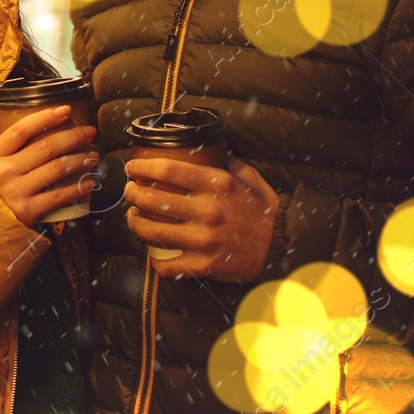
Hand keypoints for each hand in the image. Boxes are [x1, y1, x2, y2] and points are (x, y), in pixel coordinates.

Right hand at [0, 105, 100, 226]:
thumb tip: (53, 130)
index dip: (46, 118)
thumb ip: (16, 150)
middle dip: (73, 137)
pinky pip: (59, 195)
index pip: (21, 130)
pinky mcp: (28, 210)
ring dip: (80, 161)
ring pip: (56, 169)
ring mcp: (16, 191)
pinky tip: (89, 182)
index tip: (66, 110)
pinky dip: (78, 188)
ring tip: (93, 157)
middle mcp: (4, 171)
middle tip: (89, 133)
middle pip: (45, 148)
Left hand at [123, 155, 279, 281]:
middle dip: (133, 193)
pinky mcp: (205, 265)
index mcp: (218, 185)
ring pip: (153, 231)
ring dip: (135, 222)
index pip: (169, 170)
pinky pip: (168, 265)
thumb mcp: (251, 178)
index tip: (132, 168)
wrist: (284, 247)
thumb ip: (228, 162)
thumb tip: (210, 148)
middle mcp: (208, 211)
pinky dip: (155, 260)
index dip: (143, 167)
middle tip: (128, 191)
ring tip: (132, 216)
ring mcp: (205, 240)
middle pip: (154, 198)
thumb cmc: (265, 212)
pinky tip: (151, 253)